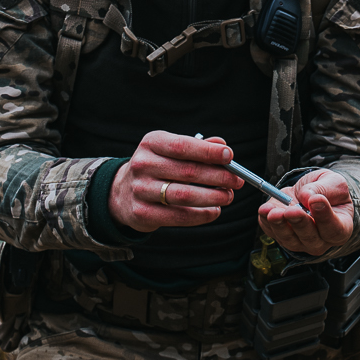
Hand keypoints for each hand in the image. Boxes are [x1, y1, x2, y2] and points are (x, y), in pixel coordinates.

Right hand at [109, 131, 243, 232]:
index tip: (230, 156)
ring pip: (184, 195)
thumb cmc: (156, 168)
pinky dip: (201, 214)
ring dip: (212, 196)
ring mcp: (140, 190)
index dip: (208, 152)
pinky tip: (214, 211)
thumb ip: (197, 147)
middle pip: (187, 171)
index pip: (182, 146)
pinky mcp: (142, 213)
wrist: (122, 192)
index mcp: (151, 143)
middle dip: (218, 176)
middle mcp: (142, 164)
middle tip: (237, 180)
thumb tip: (222, 145)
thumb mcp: (170, 150)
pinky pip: (178, 216)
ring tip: (228, 196)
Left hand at [256, 169, 354, 256]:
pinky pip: (272, 231)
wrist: (310, 194)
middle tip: (292, 210)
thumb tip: (307, 196)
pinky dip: (266, 221)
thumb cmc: (327, 192)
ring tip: (274, 212)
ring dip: (279, 225)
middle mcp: (320, 240)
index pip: (334, 229)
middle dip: (299, 223)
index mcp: (340, 228)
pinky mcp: (280, 236)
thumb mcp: (333, 183)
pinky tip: (265, 210)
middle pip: (310, 238)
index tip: (316, 200)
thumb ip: (323, 189)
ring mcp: (299, 242)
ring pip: (288, 239)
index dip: (325, 216)